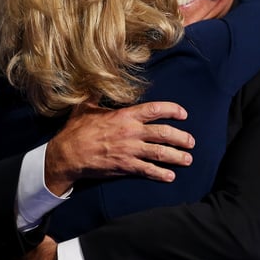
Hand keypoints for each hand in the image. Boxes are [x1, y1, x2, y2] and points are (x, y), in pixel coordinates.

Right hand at [45, 101, 194, 195]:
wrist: (68, 155)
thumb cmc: (76, 130)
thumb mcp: (86, 107)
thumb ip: (97, 96)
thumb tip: (99, 83)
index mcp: (124, 116)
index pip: (155, 109)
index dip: (172, 110)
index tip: (183, 114)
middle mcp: (131, 132)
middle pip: (164, 133)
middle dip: (181, 137)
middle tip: (191, 141)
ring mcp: (130, 150)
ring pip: (160, 153)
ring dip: (177, 156)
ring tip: (188, 159)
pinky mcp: (125, 166)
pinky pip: (148, 170)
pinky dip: (160, 174)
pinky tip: (170, 177)